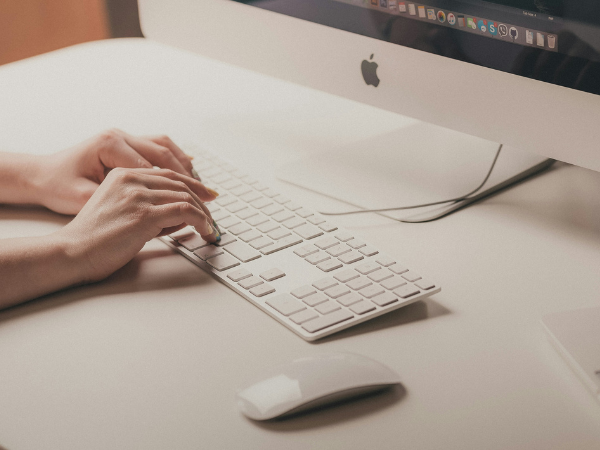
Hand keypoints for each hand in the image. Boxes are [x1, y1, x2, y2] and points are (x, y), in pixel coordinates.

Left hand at [34, 129, 204, 214]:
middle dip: (190, 177)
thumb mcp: (84, 198)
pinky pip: (159, 146)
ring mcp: (124, 136)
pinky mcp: (127, 142)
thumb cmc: (58, 186)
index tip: (193, 206)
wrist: (41, 174)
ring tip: (203, 186)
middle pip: (165, 154)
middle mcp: (119, 135)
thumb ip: (120, 202)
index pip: (154, 168)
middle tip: (210, 196)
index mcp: (110, 145)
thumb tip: (151, 212)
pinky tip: (190, 171)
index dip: (177, 189)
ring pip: (166, 146)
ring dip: (187, 166)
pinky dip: (177, 158)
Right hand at [54, 167, 218, 282]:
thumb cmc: (94, 239)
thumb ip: (149, 207)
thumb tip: (182, 215)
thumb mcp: (122, 211)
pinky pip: (184, 211)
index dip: (192, 184)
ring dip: (203, 213)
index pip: (168, 174)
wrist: (73, 252)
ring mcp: (138, 196)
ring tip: (210, 228)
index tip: (207, 195)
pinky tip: (205, 230)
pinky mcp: (144, 214)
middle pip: (179, 183)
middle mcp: (131, 180)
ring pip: (185, 196)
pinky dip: (200, 220)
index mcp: (123, 175)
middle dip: (202, 199)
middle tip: (213, 215)